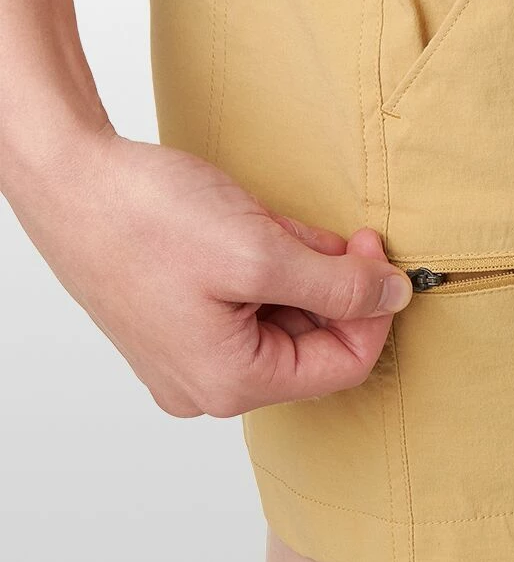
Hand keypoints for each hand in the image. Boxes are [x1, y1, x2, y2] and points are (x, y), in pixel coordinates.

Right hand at [6, 122, 412, 417]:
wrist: (71, 177)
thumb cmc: (147, 218)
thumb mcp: (261, 252)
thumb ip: (339, 285)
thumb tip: (395, 298)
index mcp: (230, 382)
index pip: (345, 364)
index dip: (374, 308)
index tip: (374, 251)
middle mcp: (207, 384)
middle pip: (315, 342)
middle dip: (331, 283)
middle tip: (324, 230)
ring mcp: (190, 355)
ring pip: (285, 316)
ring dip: (298, 268)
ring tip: (270, 224)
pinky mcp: (181, 321)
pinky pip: (251, 302)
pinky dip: (268, 263)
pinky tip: (248, 227)